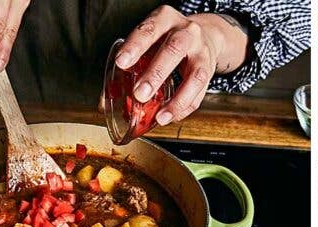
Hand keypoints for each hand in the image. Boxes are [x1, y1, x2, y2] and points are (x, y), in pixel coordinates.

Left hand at [114, 6, 247, 124]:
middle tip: (139, 94)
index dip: (135, 46)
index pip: (149, 30)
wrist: (205, 36)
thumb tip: (107, 98)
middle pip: (173, 50)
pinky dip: (184, 107)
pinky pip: (200, 92)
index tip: (121, 63)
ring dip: (177, 99)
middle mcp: (187, 32)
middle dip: (156, 74)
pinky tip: (171, 117)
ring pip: (194, 76)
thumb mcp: (150, 39)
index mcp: (166, 19)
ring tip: (160, 116)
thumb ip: (131, 62)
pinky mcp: (209, 71)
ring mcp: (201, 52)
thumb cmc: (168, 39)